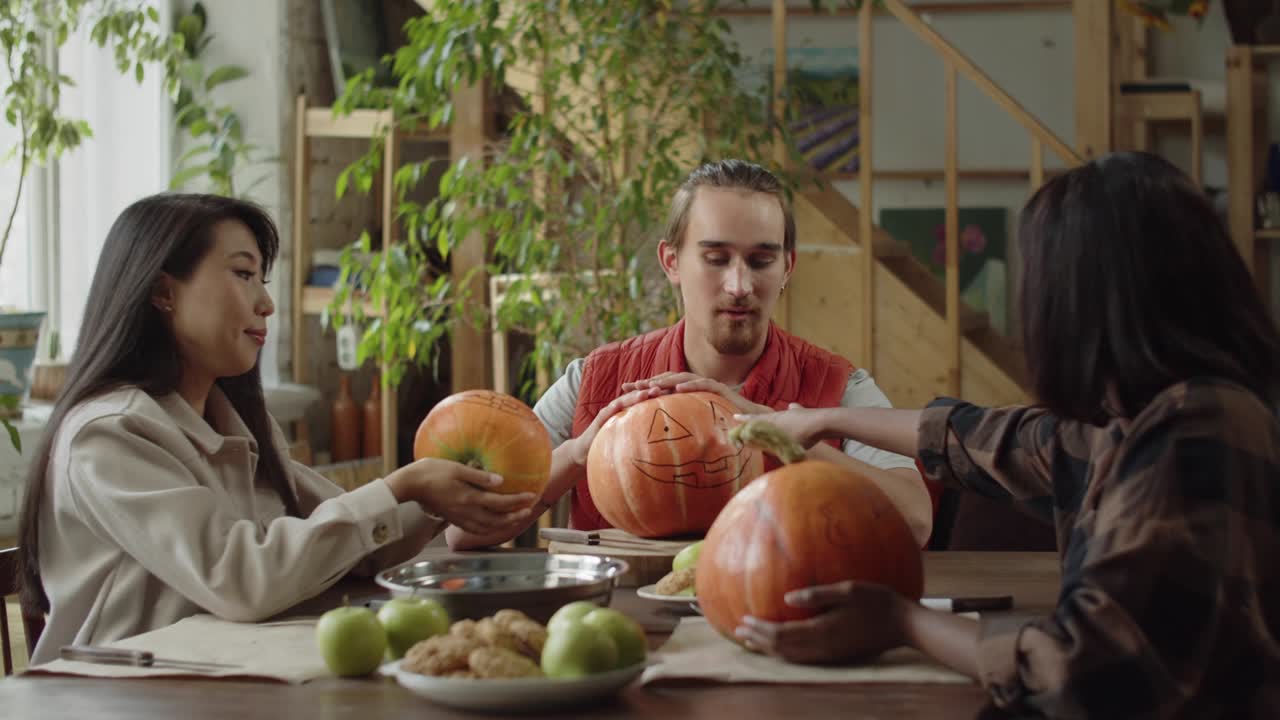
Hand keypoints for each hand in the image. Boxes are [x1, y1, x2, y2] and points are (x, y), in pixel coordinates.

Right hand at [385, 458, 537, 535]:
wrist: (410, 484)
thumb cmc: (432, 472)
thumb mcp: (457, 468)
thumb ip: (480, 476)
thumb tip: (501, 481)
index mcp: (469, 498)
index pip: (500, 503)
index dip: (518, 501)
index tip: (531, 496)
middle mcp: (466, 512)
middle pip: (497, 520)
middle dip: (515, 517)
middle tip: (528, 511)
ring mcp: (459, 517)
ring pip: (487, 528)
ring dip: (503, 526)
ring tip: (515, 520)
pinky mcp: (453, 519)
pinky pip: (474, 530)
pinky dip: (488, 530)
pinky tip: (492, 525)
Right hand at [566, 386, 667, 465]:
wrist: (586, 452)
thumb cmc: (612, 446)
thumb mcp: (632, 440)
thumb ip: (645, 438)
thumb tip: (669, 444)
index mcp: (629, 412)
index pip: (644, 401)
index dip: (656, 396)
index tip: (671, 393)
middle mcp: (619, 409)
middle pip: (635, 397)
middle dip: (647, 391)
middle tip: (662, 388)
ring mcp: (608, 413)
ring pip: (622, 402)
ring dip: (633, 396)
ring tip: (645, 392)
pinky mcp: (599, 421)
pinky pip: (606, 413)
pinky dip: (613, 408)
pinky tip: (619, 405)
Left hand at [620, 372, 771, 414]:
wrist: (756, 423)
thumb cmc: (729, 428)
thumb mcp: (701, 429)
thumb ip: (686, 429)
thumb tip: (664, 444)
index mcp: (691, 394)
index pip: (665, 387)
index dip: (646, 387)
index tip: (626, 392)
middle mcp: (697, 386)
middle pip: (669, 380)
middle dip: (648, 381)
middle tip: (629, 386)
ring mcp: (709, 386)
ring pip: (683, 379)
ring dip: (665, 381)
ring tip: (648, 386)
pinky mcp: (721, 391)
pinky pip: (703, 385)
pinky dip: (690, 386)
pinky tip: (676, 390)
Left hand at [733, 581, 909, 663]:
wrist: (904, 625)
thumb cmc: (877, 601)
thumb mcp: (848, 590)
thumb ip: (817, 595)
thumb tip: (787, 598)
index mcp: (823, 630)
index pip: (782, 634)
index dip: (760, 629)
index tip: (743, 620)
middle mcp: (823, 647)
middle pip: (782, 649)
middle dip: (759, 639)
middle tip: (739, 630)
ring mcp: (830, 654)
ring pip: (791, 657)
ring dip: (769, 649)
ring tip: (752, 640)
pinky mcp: (836, 655)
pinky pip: (803, 659)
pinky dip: (785, 654)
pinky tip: (780, 647)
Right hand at [734, 403, 832, 448]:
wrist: (822, 421)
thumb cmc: (802, 435)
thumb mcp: (784, 446)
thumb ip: (772, 448)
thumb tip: (763, 450)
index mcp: (772, 422)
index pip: (755, 421)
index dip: (744, 421)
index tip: (735, 416)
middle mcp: (778, 414)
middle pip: (763, 416)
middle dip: (753, 418)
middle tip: (742, 415)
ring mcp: (791, 412)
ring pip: (777, 414)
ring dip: (771, 416)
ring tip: (767, 416)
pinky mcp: (802, 412)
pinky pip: (793, 410)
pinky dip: (791, 410)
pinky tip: (792, 406)